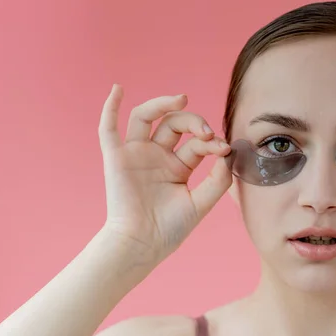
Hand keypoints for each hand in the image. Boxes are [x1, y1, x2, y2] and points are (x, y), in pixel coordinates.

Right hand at [98, 84, 231, 262]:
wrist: (142, 245)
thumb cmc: (170, 229)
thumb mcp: (200, 204)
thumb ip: (217, 181)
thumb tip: (227, 155)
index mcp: (177, 166)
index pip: (196, 143)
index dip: (211, 141)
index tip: (224, 148)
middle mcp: (157, 156)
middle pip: (173, 124)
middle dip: (193, 121)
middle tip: (205, 130)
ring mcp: (136, 155)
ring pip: (146, 117)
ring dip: (162, 104)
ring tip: (181, 99)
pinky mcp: (116, 159)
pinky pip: (108, 129)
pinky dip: (110, 107)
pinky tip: (118, 89)